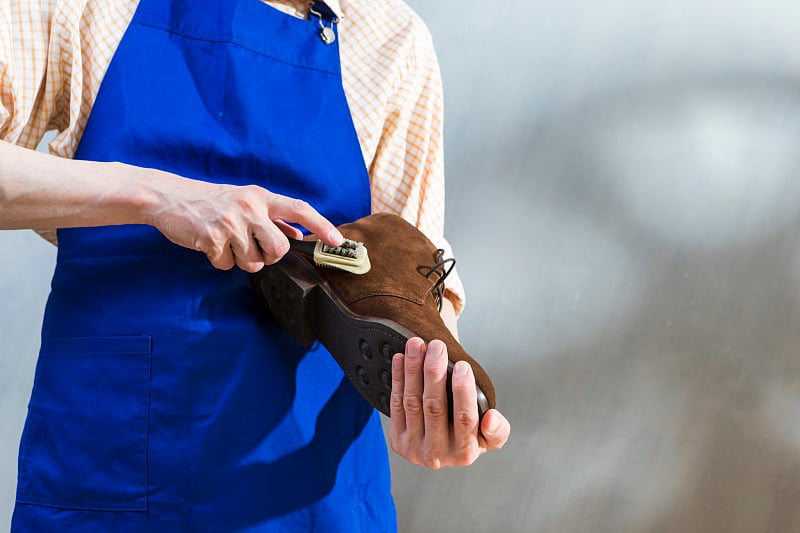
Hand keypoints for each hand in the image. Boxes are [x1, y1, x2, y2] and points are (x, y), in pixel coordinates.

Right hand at [141, 171, 343, 271]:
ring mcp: (230, 224)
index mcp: (260, 197)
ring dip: (241, 260)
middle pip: (279, 248)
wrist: (170, 197)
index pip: (299, 210)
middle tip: (252, 246)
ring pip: (253, 263)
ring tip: (227, 242)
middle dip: (269, 255)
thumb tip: (298, 235)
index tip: (337, 241)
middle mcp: (248, 208)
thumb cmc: (212, 201)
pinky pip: (226, 265)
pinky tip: (211, 245)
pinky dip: (220, 261)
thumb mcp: (246, 202)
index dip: (321, 225)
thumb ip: (273, 218)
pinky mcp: (211, 239)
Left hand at [389, 337, 509, 468]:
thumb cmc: (469, 436)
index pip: (465, 418)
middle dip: (435, 372)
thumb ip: (498, 431)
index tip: (462, 365)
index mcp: (465, 452)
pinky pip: (396, 404)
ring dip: (413, 370)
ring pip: (413, 402)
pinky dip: (399, 378)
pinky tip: (401, 358)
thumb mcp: (490, 438)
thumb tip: (490, 418)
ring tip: (417, 344)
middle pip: (435, 407)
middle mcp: (438, 454)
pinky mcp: (397, 439)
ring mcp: (414, 448)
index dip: (463, 390)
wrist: (441, 448)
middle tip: (437, 346)